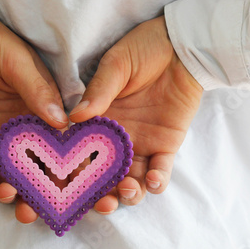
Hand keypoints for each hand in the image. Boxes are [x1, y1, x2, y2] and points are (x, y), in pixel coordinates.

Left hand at [0, 12, 68, 222]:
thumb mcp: (18, 62)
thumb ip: (39, 90)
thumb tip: (63, 123)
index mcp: (46, 107)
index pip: (66, 140)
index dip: (76, 163)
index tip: (81, 185)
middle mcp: (28, 126)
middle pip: (43, 164)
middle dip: (45, 189)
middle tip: (42, 207)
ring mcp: (2, 136)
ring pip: (15, 171)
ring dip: (15, 189)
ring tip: (10, 197)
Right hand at [69, 16, 202, 212]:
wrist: (181, 44)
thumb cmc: (143, 48)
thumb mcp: (116, 65)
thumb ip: (98, 91)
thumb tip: (73, 117)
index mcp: (96, 118)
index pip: (79, 150)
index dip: (72, 171)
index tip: (68, 188)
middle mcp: (115, 136)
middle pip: (103, 174)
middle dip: (101, 194)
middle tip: (103, 204)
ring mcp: (140, 143)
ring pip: (130, 179)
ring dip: (128, 193)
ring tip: (128, 191)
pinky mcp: (166, 144)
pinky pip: (161, 170)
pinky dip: (156, 181)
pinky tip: (153, 181)